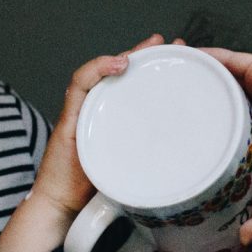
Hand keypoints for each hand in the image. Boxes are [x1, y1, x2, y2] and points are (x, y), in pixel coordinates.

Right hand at [0, 34, 164, 251]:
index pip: (132, 85)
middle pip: (119, 72)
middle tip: (174, 44)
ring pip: (103, 71)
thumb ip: (150, 156)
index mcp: (111, 118)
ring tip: (151, 45)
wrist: (62, 207)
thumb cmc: (94, 190)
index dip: (154, 69)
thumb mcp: (133, 168)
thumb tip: (189, 157)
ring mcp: (81, 110)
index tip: (181, 58)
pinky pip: (81, 84)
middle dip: (146, 53)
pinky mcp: (70, 116)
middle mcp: (96, 109)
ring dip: (127, 54)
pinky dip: (98, 69)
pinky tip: (118, 64)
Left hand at [189, 46, 251, 246]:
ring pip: (223, 74)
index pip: (230, 120)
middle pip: (223, 93)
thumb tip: (247, 241)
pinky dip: (207, 56)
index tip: (185, 123)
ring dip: (199, 71)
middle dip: (200, 91)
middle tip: (172, 97)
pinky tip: (185, 57)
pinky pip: (228, 59)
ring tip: (172, 73)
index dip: (209, 119)